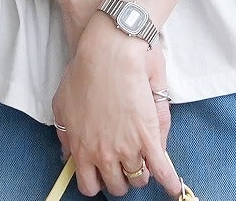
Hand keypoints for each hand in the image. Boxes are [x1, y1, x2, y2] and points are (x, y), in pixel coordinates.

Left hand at [51, 13, 181, 197]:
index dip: (97, 179)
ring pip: (137, 178)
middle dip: (119, 177)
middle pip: (116, 185)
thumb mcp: (62, 104)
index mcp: (81, 147)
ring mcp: (127, 148)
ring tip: (143, 160)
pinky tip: (173, 187)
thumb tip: (69, 156)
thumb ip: (66, 135)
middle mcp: (103, 154)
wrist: (110, 49)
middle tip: (123, 163)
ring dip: (140, 172)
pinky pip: (162, 169)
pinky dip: (169, 181)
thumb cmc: (85, 69)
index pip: (89, 185)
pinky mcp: (148, 136)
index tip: (102, 172)